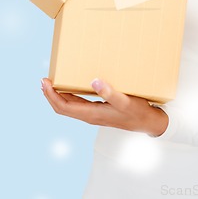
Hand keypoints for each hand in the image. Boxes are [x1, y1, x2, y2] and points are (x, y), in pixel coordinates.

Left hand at [41, 78, 168, 136]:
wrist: (147, 122)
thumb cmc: (137, 112)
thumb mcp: (125, 101)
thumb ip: (110, 93)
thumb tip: (94, 81)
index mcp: (92, 114)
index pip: (64, 107)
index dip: (52, 96)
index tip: (45, 83)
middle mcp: (89, 116)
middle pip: (62, 108)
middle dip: (51, 95)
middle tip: (44, 80)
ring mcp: (93, 114)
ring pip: (69, 107)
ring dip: (58, 96)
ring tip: (52, 83)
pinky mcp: (98, 111)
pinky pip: (77, 105)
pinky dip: (69, 96)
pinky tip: (71, 87)